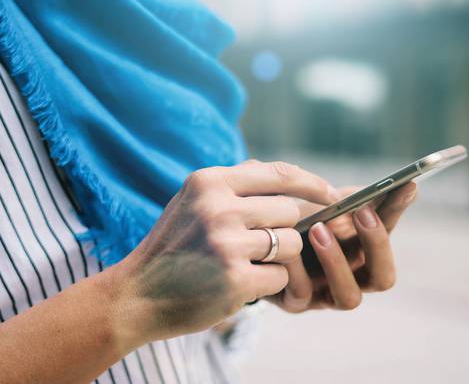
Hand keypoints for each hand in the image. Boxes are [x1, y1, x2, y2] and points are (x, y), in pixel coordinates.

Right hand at [108, 160, 332, 341]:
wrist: (136, 295)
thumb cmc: (172, 247)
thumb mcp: (192, 202)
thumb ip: (235, 185)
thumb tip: (289, 177)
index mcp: (209, 182)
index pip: (279, 173)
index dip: (312, 183)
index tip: (332, 195)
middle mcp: (218, 206)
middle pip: (290, 211)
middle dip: (286, 230)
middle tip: (263, 246)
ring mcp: (226, 243)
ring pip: (292, 244)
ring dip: (279, 259)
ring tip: (248, 265)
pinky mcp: (234, 278)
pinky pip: (281, 277)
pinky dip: (269, 284)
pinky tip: (242, 285)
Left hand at [268, 182, 417, 311]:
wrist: (252, 235)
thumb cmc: (292, 217)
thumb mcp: (320, 202)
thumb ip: (351, 198)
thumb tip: (387, 187)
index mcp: (362, 250)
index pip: (389, 232)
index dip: (398, 211)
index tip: (404, 184)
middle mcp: (352, 278)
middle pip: (383, 277)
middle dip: (375, 243)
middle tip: (361, 212)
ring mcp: (326, 295)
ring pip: (350, 297)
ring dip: (336, 261)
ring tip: (318, 228)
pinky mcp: (296, 303)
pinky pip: (302, 294)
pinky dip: (297, 269)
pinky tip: (287, 247)